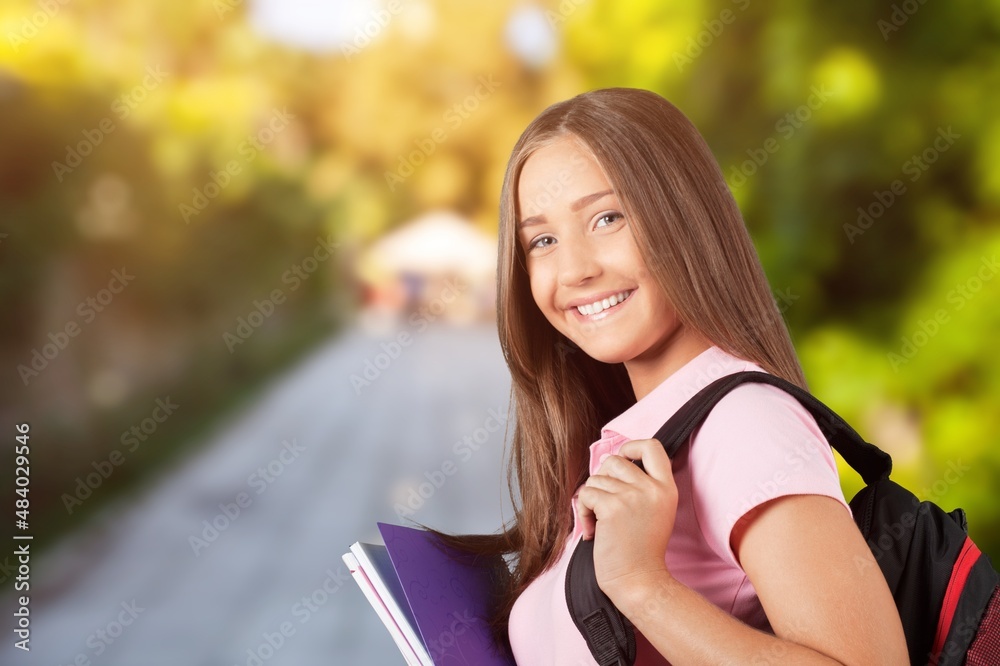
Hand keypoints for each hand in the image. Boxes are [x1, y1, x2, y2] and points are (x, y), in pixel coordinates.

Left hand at [576, 438, 677, 601]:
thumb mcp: (655, 511)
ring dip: (591, 499)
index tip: (623, 461)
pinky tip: (594, 530)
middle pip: (614, 460)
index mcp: (666, 488)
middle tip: (604, 504)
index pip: (652, 446)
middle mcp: (652, 488)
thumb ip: (642, 485)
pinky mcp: (613, 507)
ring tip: (601, 523)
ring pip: (596, 478)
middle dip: (602, 479)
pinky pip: (586, 494)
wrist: (640, 582)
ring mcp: (633, 496)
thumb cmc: (641, 551)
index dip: (631, 446)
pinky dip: (583, 512)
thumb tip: (611, 461)